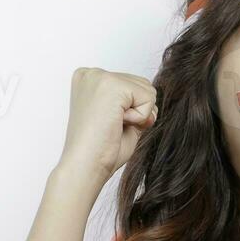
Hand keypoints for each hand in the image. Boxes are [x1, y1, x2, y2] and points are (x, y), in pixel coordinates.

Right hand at [55, 67, 158, 185]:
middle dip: (138, 111)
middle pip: (142, 84)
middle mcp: (92, 73)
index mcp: (89, 79)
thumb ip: (135, 103)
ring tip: (113, 125)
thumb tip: (153, 95)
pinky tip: (117, 124)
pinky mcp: (111, 84)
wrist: (85, 167)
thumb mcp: (121, 119)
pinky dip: (139, 118)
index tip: (108, 125)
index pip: (132, 86)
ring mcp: (100, 76)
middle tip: (113, 127)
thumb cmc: (100, 150)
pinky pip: (148, 98)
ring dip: (139, 115)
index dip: (131, 110)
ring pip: (148, 90)